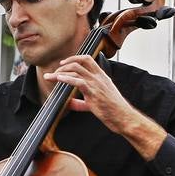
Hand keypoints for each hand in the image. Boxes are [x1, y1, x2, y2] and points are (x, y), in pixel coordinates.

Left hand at [41, 55, 165, 158]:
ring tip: (51, 77)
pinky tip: (58, 79)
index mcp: (101, 77)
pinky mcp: (93, 93)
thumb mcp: (95, 103)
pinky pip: (78, 81)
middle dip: (64, 65)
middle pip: (79, 62)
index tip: (63, 63)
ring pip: (76, 70)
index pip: (87, 59)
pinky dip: (66, 79)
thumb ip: (81, 102)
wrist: (124, 117)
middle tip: (54, 72)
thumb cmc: (112, 111)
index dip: (74, 58)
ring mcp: (96, 84)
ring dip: (60, 72)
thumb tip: (68, 104)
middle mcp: (99, 77)